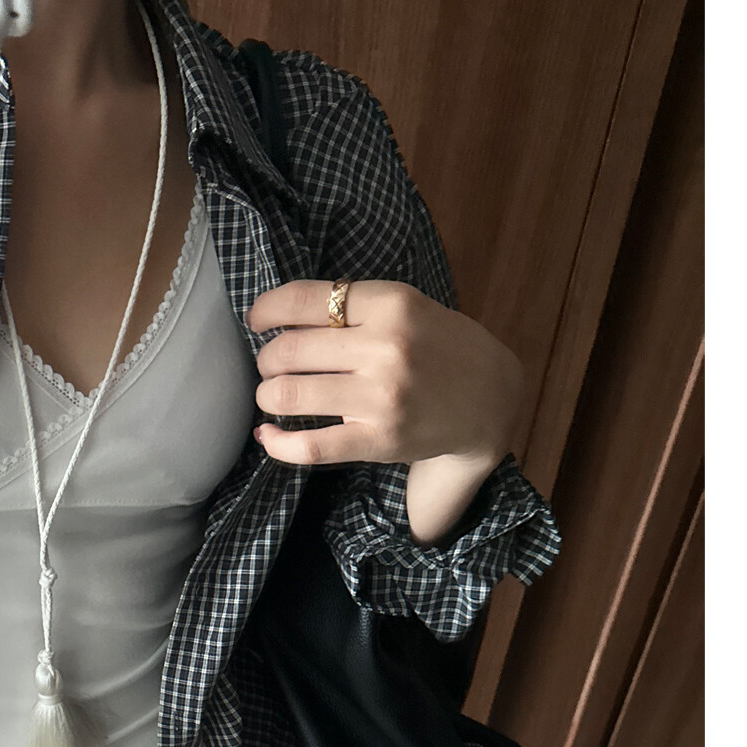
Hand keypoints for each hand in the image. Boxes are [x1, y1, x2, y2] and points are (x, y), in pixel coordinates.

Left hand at [246, 278, 523, 470]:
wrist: (489, 398)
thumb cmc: (437, 347)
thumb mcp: (405, 307)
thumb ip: (352, 306)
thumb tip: (277, 316)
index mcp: (389, 303)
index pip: (302, 300)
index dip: (265, 310)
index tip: (257, 321)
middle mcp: (385, 347)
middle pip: (288, 350)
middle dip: (267, 360)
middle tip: (272, 366)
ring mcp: (381, 396)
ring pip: (290, 394)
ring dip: (268, 395)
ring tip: (274, 395)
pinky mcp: (379, 439)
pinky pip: (310, 446)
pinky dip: (277, 443)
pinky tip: (268, 435)